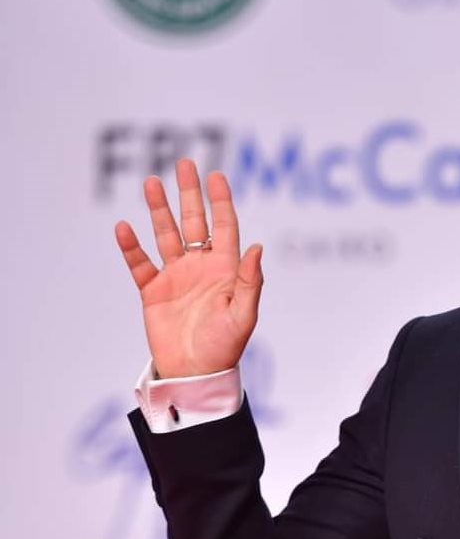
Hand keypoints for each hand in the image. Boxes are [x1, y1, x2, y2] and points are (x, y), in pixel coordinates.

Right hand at [115, 159, 263, 378]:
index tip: (216, 175)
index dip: (220, 201)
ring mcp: (176, 276)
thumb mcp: (243, 314)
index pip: (224, 226)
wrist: (195, 373)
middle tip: (185, 164)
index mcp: (225, 268)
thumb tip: (256, 246)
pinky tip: (124, 227)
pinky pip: (140, 264)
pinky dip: (131, 247)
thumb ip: (249, 280)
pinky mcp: (153, 291)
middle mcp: (200, 266)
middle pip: (194, 222)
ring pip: (166, 235)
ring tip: (151, 182)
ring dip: (159, 210)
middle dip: (189, 194)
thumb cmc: (225, 346)